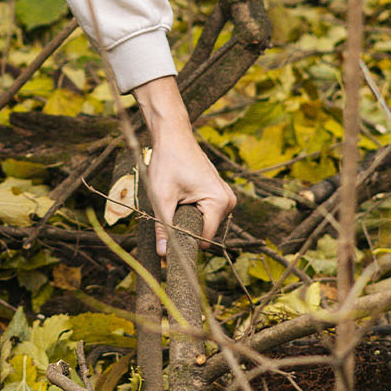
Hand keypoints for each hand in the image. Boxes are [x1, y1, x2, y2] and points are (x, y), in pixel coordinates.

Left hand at [132, 76, 235, 255]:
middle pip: (205, 231)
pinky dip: (190, 210)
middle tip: (168, 209)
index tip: (167, 240)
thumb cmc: (168, 162)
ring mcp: (225, 196)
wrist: (173, 135)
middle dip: (185, 227)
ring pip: (204, 222)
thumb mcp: (162, 197)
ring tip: (175, 198)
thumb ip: (165, 228)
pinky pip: (205, 212)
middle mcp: (229, 201)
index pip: (204, 239)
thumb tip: (164, 255)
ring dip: (187, 217)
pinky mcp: (219, 193)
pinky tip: (180, 194)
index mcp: (220, 202)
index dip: (184, 243)